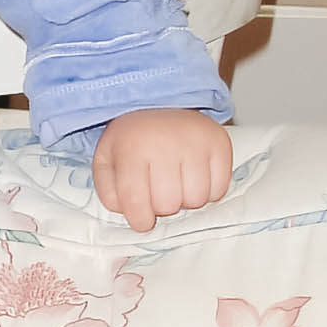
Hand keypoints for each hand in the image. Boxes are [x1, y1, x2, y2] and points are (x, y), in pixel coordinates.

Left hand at [92, 108, 232, 232]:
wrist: (160, 104)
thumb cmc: (133, 140)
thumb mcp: (107, 162)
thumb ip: (110, 192)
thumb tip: (129, 214)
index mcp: (131, 149)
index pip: (136, 200)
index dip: (140, 220)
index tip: (142, 222)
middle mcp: (165, 144)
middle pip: (169, 205)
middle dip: (161, 207)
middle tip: (158, 191)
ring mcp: (196, 142)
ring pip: (196, 200)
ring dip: (185, 200)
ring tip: (176, 183)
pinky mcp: (219, 143)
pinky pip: (219, 189)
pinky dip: (208, 192)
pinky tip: (194, 178)